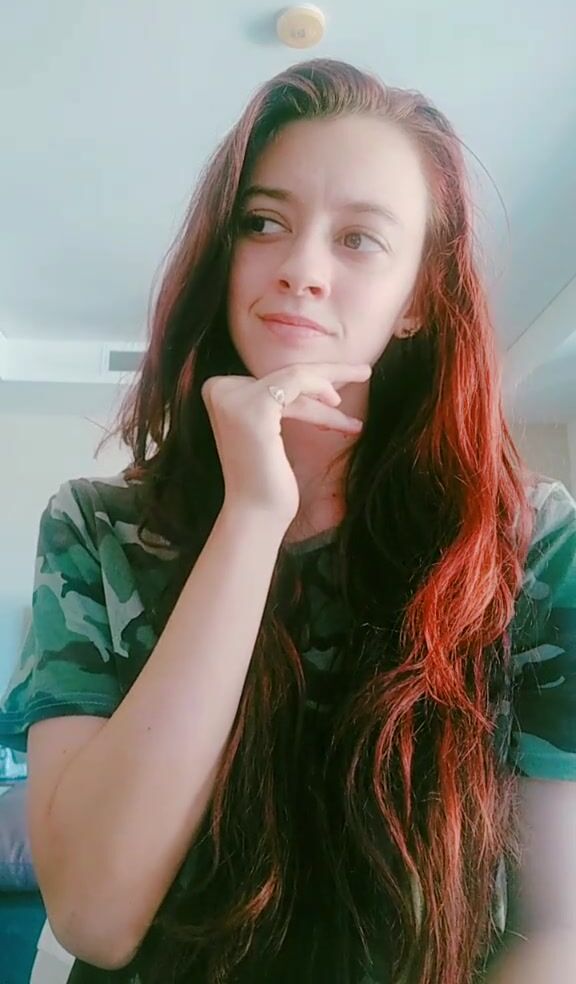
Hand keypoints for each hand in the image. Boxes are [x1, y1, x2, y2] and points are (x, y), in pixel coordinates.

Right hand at [201, 362, 371, 525]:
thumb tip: (319, 380)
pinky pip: (297, 381)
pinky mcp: (254, 406)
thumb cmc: (266, 480)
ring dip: (334, 379)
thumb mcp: (272, 432)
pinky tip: (338, 406)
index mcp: (219, 393)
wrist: (257, 513)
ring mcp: (234, 397)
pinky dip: (322, 387)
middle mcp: (220, 390)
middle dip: (328, 372)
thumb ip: (282, 403)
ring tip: (365, 377)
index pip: (275, 380)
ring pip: (295, 374)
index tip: (338, 396)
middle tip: (363, 370)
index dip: (313, 384)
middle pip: (285, 373)